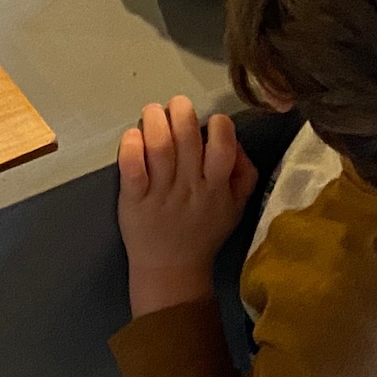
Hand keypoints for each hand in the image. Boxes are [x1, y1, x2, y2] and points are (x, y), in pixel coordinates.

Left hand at [118, 97, 259, 315]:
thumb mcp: (236, 208)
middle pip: (187, 138)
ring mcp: (160, 194)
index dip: (218, 125)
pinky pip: (132, 169)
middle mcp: (190, 187)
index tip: (210, 121)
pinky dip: (131, 147)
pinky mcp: (134, 200)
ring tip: (152, 113)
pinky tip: (133, 136)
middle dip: (181, 111)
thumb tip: (236, 142)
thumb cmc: (203, 233)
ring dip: (155, 121)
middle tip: (174, 106)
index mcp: (216, 187)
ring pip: (160, 147)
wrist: (172, 270)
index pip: (223, 147)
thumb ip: (244, 174)